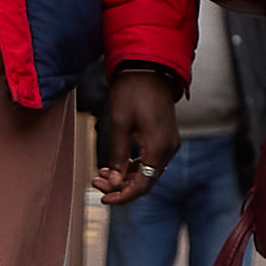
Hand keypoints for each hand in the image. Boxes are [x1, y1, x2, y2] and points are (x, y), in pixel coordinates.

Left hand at [99, 69, 188, 198]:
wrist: (148, 67)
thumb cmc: (132, 91)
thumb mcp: (120, 123)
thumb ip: (118, 154)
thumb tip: (113, 181)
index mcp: (159, 147)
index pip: (143, 184)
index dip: (123, 195)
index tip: (103, 198)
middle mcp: (168, 148)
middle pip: (146, 180)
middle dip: (121, 186)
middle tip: (96, 182)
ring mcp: (168, 142)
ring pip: (148, 171)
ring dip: (126, 176)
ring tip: (101, 174)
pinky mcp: (164, 137)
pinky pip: (150, 159)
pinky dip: (133, 165)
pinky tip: (115, 165)